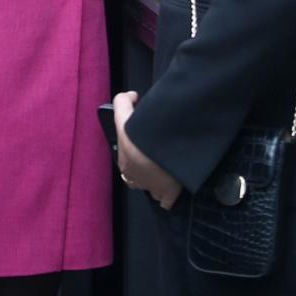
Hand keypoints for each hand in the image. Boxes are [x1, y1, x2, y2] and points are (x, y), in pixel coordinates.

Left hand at [113, 91, 180, 208]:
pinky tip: (174, 185)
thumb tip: (130, 97)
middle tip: (158, 156)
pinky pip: (166, 200)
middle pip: (137, 175)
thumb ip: (122, 103)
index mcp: (124, 161)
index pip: (126, 158)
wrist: (161, 154)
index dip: (134, 148)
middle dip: (144, 168)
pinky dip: (168, 195)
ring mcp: (151, 189)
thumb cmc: (143, 137)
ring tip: (165, 170)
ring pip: (150, 188)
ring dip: (155, 182)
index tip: (146, 141)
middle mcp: (135, 179)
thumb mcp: (126, 116)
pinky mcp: (167, 196)